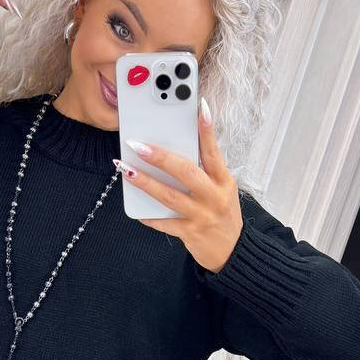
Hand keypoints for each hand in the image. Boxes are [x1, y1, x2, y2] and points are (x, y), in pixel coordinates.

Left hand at [120, 102, 242, 272]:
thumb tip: (175, 151)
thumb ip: (204, 173)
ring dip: (145, 182)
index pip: (214, 151)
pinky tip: (135, 207)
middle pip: (186, 172)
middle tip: (138, 145)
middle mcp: (214, 197)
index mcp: (224, 181)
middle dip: (160, 157)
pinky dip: (149, 215)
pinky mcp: (190, 233)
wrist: (233, 252)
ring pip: (169, 196)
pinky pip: (164, 223)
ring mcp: (202, 216)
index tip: (200, 108)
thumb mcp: (222, 190)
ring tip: (126, 169)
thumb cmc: (222, 214)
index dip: (207, 130)